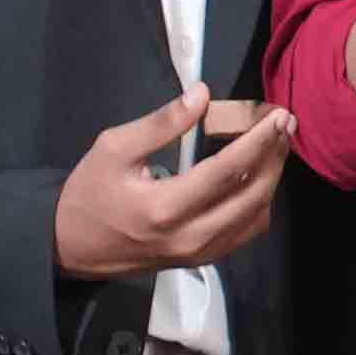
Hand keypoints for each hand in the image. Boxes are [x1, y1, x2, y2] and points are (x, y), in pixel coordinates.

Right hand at [52, 88, 297, 278]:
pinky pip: (245, 232)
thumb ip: (160, 123)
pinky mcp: (203, 260)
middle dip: (275, 156)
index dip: (258, 141)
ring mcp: (200, 253)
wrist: (70, 245)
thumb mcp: (113, 148)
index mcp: (165, 208)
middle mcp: (190, 236)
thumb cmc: (89, 193)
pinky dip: (259, 203)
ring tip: (275, 145)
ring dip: (271, 179)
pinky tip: (258, 176)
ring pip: (256, 217)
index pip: (228, 171)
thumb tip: (202, 94)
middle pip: (253, 196)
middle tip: (285, 124)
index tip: (278, 116)